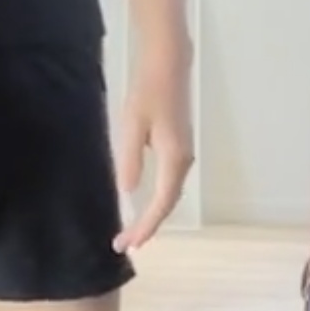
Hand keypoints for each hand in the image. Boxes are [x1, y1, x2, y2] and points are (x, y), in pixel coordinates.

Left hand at [114, 49, 194, 251]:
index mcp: (174, 160)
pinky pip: (170, 183)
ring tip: (133, 231)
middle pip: (168, 204)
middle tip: (125, 244)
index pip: (161, 205)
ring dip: (153, 214)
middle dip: (148, 226)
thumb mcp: (132, 126)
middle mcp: (184, 162)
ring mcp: (184, 155)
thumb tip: (128, 193)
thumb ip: (130, 161)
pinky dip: (158, 199)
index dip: (145, 227)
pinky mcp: (179, 147)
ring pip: (170, 194)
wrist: (169, 65)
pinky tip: (144, 203)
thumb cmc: (148, 92)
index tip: (127, 244)